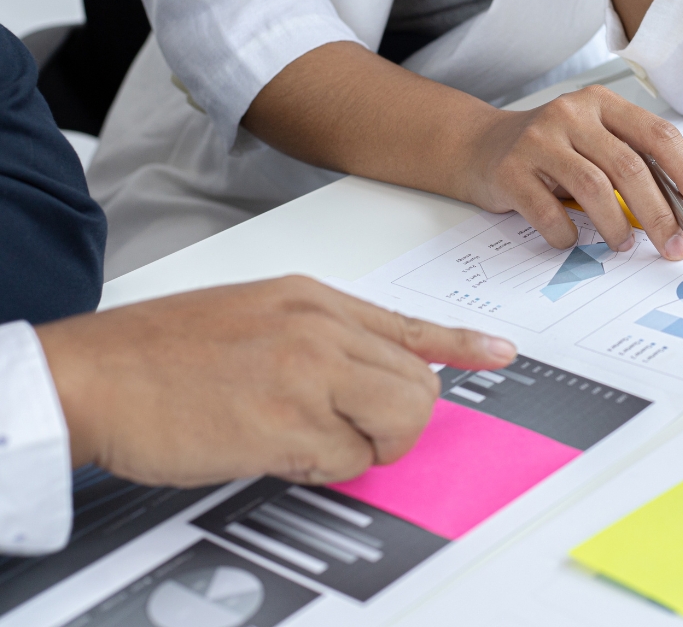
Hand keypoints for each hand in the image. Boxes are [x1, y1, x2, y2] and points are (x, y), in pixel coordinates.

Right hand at [37, 276, 516, 486]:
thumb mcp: (257, 314)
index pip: (409, 325)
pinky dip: (321, 468)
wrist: (96, 374)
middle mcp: (322, 330)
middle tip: (354, 431)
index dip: (461, 344)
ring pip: (399, 421)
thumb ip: (321, 338)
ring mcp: (307, 374)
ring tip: (310, 441)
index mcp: (315, 299)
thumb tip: (367, 375)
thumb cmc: (164, 351)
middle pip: (418, 383)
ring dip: (367, 446)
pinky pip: (347, 460)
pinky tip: (274, 449)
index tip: (500, 353)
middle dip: (399, 420)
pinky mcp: (287, 423)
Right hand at [458, 85, 682, 258]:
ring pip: (593, 189)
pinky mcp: (510, 171)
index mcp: (601, 103)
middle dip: (659, 215)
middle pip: (629, 167)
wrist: (479, 146)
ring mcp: (538, 141)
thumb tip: (681, 209)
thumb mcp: (592, 140)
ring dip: (616, 227)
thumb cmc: (550, 150)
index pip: (657, 134)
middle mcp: (571, 114)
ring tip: (624, 245)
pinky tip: (571, 239)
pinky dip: (567, 234)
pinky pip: (549, 212)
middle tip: (673, 246)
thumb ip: (631, 161)